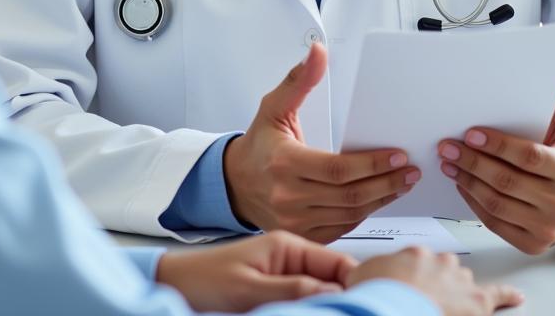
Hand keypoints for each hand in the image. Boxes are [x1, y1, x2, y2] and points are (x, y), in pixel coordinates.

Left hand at [155, 230, 355, 312]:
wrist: (176, 282)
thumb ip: (291, 289)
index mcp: (286, 245)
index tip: (378, 298)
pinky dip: (320, 303)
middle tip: (367, 307)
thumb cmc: (204, 281)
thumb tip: (334, 294)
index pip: (338, 262)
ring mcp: (286, 270)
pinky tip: (327, 309)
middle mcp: (290, 255)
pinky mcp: (278, 285)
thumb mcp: (249, 289)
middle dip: (353, 292)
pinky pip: (309, 295)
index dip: (361, 280)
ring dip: (337, 300)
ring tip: (353, 308)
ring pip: (325, 288)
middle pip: (337, 276)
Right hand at [223, 44, 420, 242]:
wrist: (236, 183)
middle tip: (410, 170)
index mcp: (285, 163)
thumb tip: (318, 53)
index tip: (398, 155)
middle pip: (351, 195)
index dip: (372, 164)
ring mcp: (297, 220)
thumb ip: (299, 80)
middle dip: (387, 182)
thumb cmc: (258, 145)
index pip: (338, 169)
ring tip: (402, 182)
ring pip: (352, 214)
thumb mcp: (274, 107)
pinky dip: (366, 213)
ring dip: (382, 198)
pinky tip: (379, 198)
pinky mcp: (305, 234)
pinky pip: (344, 227)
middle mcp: (290, 196)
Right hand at [348, 247, 522, 314]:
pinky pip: (497, 295)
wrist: (394, 308)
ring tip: (451, 307)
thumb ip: (365, 272)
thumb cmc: (379, 297)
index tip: (408, 286)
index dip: (415, 278)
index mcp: (414, 254)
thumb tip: (354, 275)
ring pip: (466, 283)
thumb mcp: (360, 277)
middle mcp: (439, 262)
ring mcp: (458, 281)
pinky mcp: (477, 302)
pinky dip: (507, 295)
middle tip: (426, 300)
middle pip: (445, 270)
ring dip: (461, 293)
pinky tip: (517, 297)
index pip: (420, 262)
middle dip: (439, 283)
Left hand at [438, 64, 554, 253]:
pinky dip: (472, 201)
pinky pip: (494, 221)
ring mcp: (546, 227)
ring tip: (447, 160)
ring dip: (466, 179)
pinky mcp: (531, 243)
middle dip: (471, 160)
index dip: (497, 145)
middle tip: (445, 144)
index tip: (470, 132)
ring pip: (496, 202)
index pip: (528, 156)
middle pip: (506, 181)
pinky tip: (460, 182)